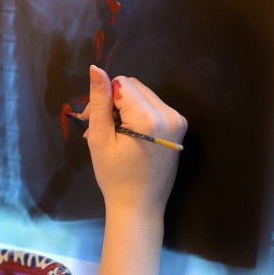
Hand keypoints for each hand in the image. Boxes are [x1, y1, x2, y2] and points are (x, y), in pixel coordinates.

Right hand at [82, 65, 186, 214]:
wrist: (139, 206)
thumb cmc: (114, 176)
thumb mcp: (100, 138)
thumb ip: (100, 101)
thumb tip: (96, 69)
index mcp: (149, 118)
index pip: (121, 84)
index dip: (104, 98)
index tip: (94, 121)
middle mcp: (169, 114)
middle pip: (134, 87)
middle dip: (115, 101)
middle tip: (100, 127)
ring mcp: (177, 120)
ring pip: (143, 95)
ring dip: (125, 107)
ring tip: (114, 134)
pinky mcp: (179, 126)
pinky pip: (153, 106)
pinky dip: (138, 114)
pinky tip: (129, 136)